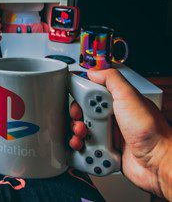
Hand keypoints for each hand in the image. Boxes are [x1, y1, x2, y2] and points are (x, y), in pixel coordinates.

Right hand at [69, 68, 171, 198]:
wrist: (158, 163)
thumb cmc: (151, 131)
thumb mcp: (129, 97)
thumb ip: (112, 80)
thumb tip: (93, 72)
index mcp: (117, 101)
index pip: (91, 93)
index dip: (80, 97)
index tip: (78, 103)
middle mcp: (113, 117)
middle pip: (83, 113)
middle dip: (77, 118)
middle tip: (81, 122)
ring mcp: (110, 135)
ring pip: (83, 131)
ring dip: (78, 135)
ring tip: (83, 137)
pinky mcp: (107, 151)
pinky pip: (87, 148)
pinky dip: (83, 150)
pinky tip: (87, 149)